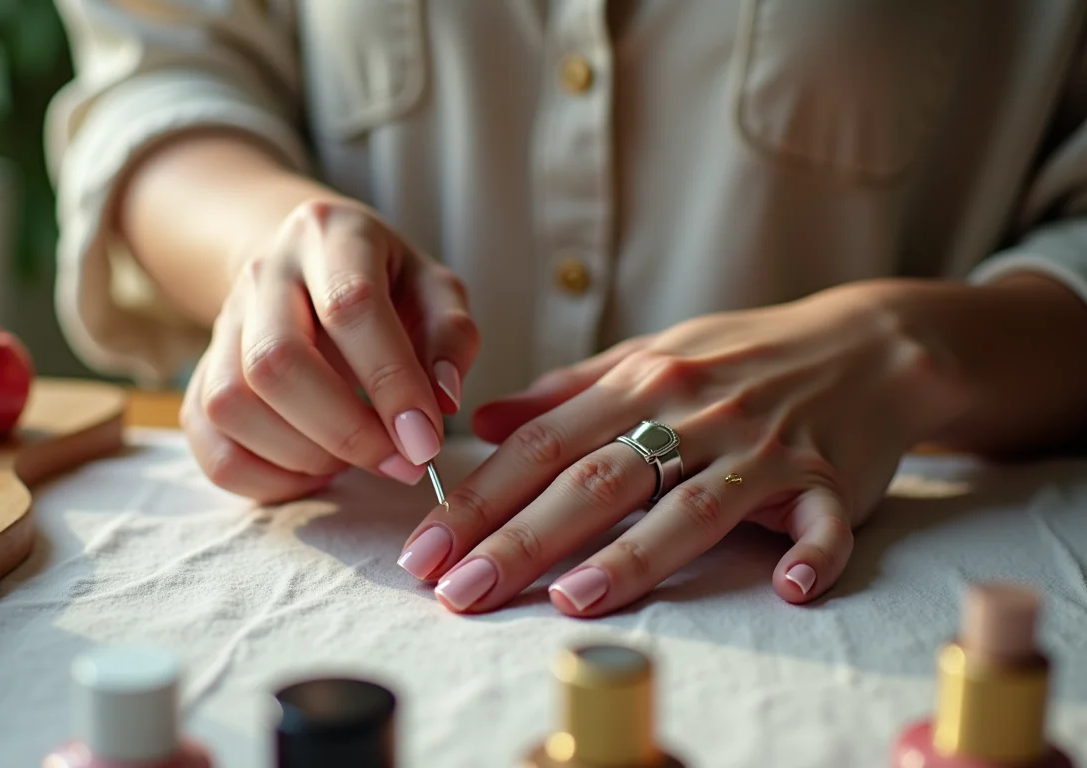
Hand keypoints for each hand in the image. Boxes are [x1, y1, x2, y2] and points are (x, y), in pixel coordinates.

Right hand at [181, 200, 478, 502]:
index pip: (351, 306)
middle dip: (344, 430)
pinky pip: (209, 443)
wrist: (306, 263)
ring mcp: (222, 323)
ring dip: (302, 455)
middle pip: (275, 361)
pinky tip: (313, 472)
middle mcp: (263, 273)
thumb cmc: (385, 282)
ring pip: (231, 403)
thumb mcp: (434, 290)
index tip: (424, 441)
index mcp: (330, 236)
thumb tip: (442, 401)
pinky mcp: (201, 375)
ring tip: (353, 460)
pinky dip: (263, 477)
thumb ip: (450, 337)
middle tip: (397, 462)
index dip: (390, 383)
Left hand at [397, 284, 965, 614]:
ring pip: (690, 505)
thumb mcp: (648, 356)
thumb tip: (483, 419)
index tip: (425, 548)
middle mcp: (690, 413)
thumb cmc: (739, 357)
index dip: (477, 498)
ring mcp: (761, 448)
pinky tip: (789, 587)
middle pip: (596, 480)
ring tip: (570, 600)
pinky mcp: (831, 479)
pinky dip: (810, 551)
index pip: (541, 446)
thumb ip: (566, 392)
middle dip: (522, 538)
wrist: (864, 343)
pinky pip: (822, 519)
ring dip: (633, 555)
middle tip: (460, 590)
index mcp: (638, 384)